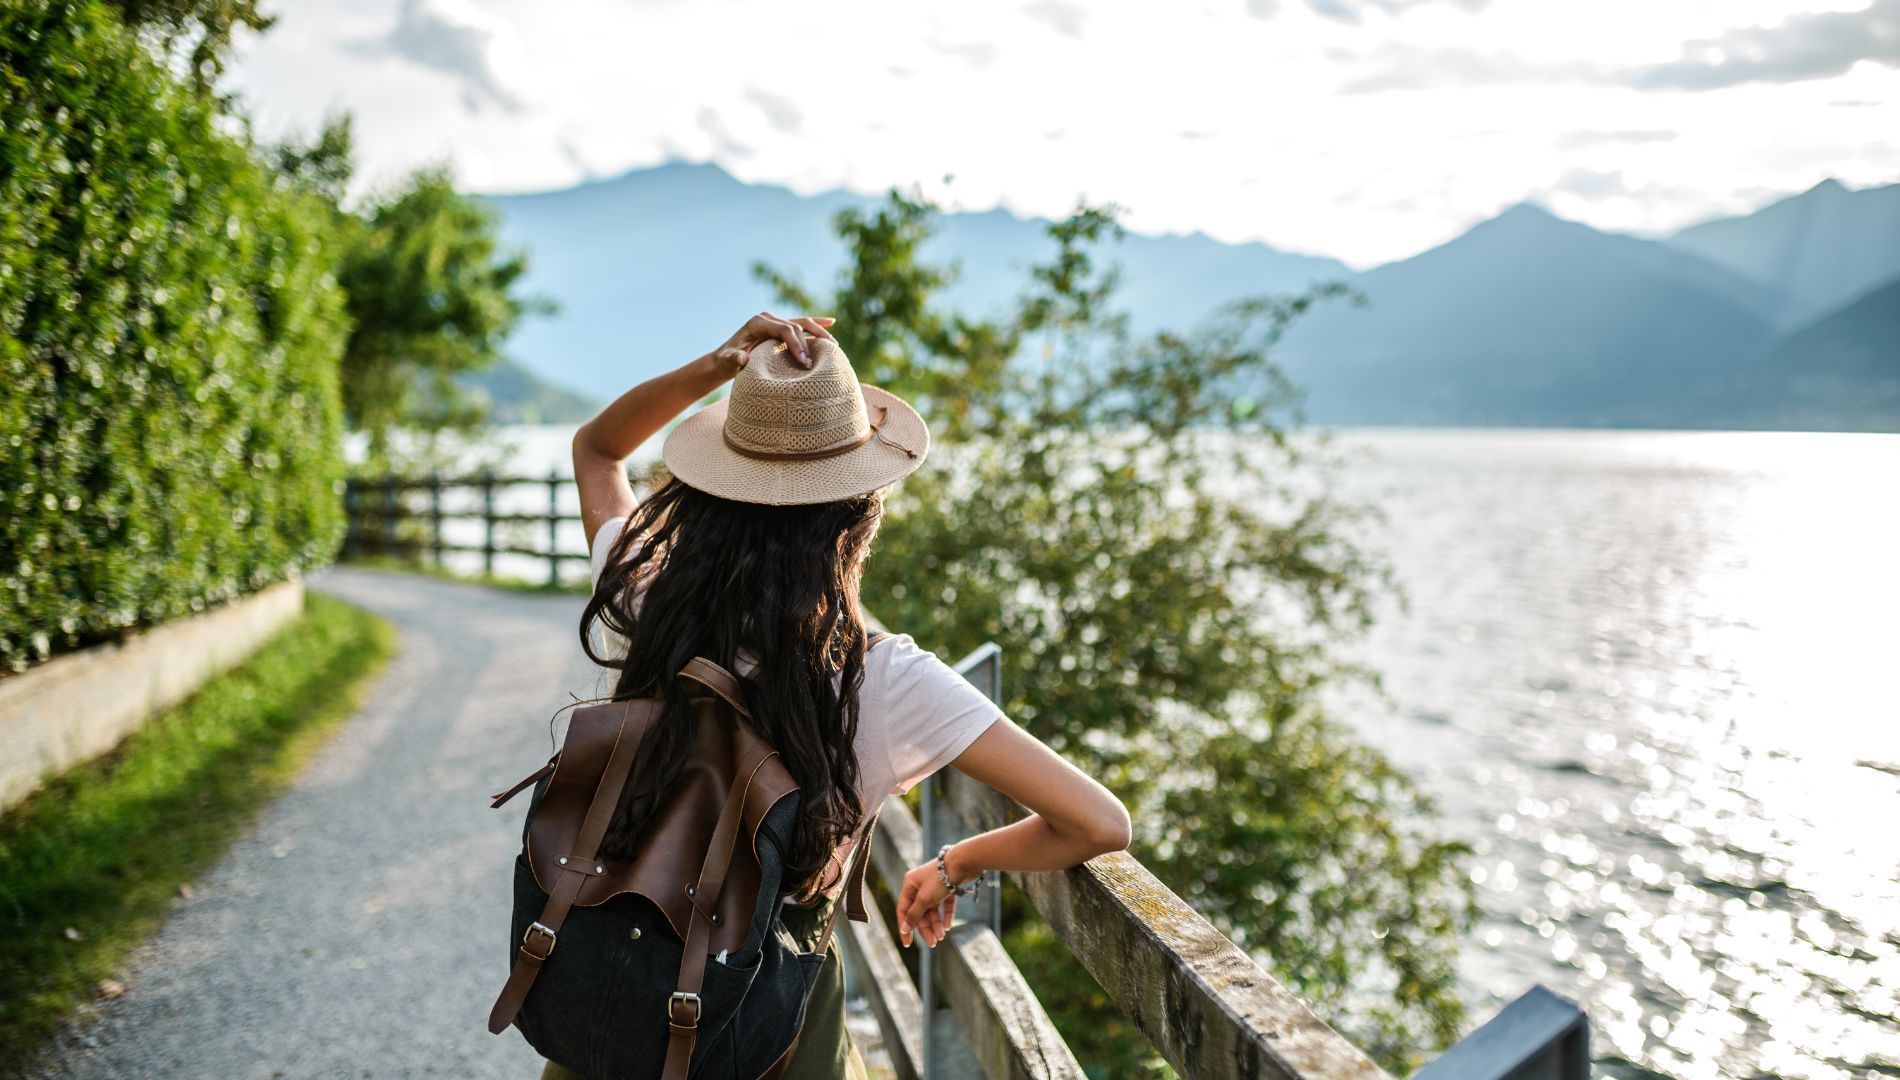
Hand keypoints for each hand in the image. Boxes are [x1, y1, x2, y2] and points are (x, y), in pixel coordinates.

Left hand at [707, 311, 835, 377]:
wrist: (724, 359)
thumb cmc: (726, 362)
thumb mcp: (728, 362)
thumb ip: (734, 360)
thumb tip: (744, 359)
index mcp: (758, 322)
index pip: (784, 329)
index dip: (797, 344)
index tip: (804, 363)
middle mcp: (768, 318)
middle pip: (796, 326)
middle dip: (807, 345)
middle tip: (814, 364)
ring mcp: (775, 321)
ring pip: (802, 323)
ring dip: (819, 332)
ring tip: (834, 345)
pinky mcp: (780, 328)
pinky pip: (801, 324)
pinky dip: (816, 324)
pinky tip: (832, 322)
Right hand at [896, 858, 959, 947]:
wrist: (963, 863)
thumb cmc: (940, 879)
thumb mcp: (924, 899)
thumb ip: (914, 915)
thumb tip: (904, 928)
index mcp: (910, 884)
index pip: (904, 910)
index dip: (905, 927)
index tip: (907, 943)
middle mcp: (920, 885)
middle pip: (920, 912)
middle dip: (926, 928)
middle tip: (933, 943)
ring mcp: (934, 886)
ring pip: (933, 909)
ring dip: (936, 924)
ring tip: (942, 936)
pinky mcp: (948, 886)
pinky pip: (944, 904)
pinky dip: (946, 915)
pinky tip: (948, 926)